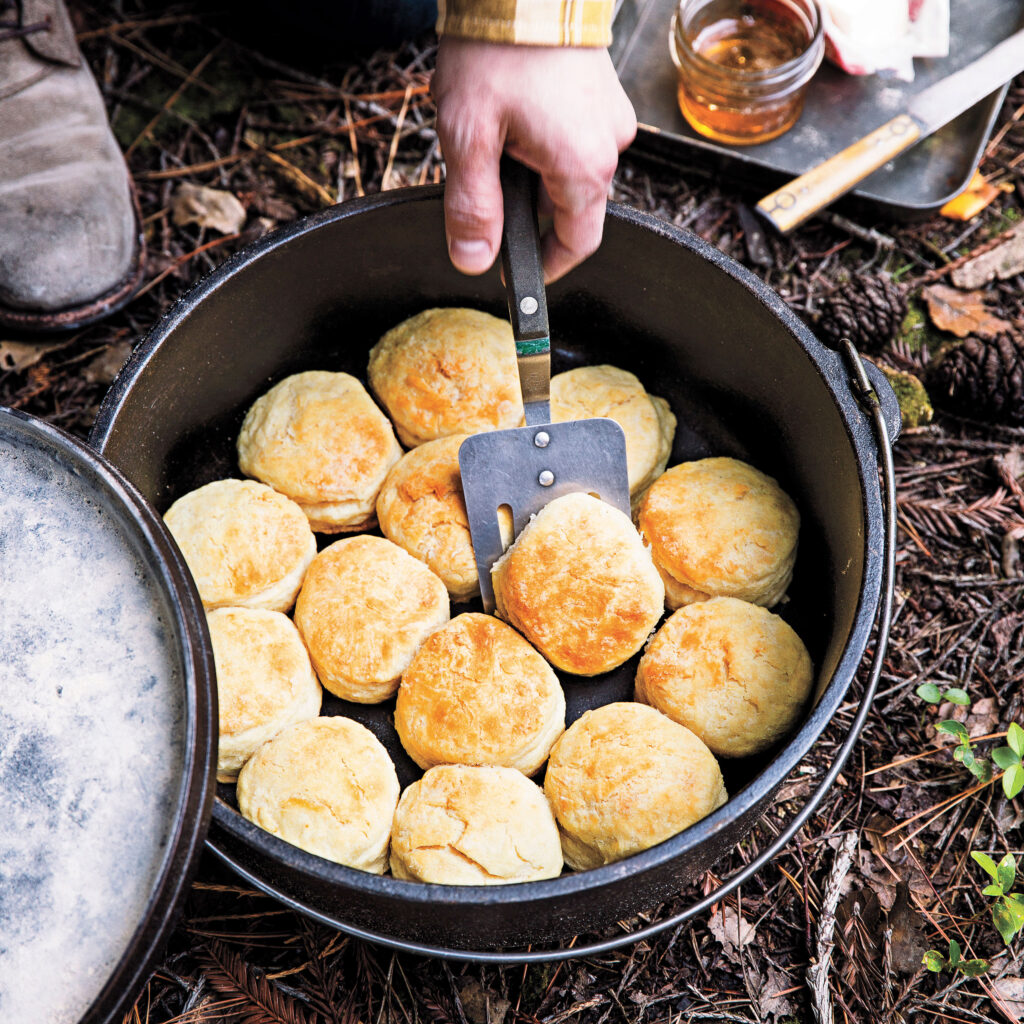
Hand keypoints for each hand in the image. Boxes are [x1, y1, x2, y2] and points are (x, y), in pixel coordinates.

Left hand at [432, 37, 636, 282]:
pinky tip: (512, 111)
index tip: (518, 275)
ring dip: (530, 169)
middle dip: (526, 206)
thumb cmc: (498, 49)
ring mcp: (609, 116)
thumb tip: (474, 262)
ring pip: (568, 170)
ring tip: (493, 133)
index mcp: (583, 167)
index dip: (547, 266)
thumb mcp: (469, 136)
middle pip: (569, 207)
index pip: (578, 243)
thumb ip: (473, 208)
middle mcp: (609, 146)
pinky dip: (542, 139)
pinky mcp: (602, 93)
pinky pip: (574, 136)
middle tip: (483, 183)